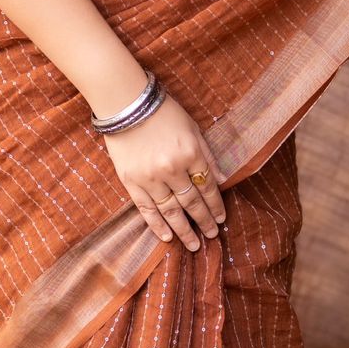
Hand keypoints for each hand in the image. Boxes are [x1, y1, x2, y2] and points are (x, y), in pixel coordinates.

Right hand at [102, 94, 227, 250]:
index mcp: (191, 153)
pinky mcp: (131, 182)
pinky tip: (167, 237)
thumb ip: (207, 154)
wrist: (125, 103)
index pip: (208, 187)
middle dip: (204, 221)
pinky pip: (146, 209)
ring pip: (171, 211)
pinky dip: (157, 225)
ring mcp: (151, 178)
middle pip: (192, 202)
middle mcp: (173, 169)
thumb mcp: (192, 127)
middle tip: (212, 236)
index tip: (221, 219)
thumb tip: (223, 179)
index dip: (216, 205)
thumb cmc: (162, 111)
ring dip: (184, 230)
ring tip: (194, 244)